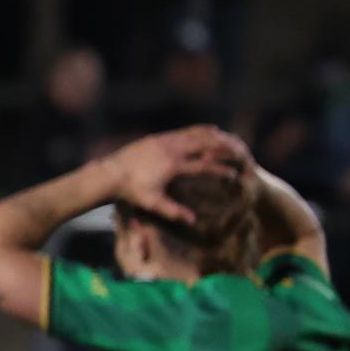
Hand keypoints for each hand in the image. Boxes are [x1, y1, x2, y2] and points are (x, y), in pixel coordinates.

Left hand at [104, 125, 247, 222]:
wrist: (110, 174)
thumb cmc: (131, 191)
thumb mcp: (152, 203)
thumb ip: (173, 211)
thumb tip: (193, 220)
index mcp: (173, 166)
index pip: (204, 166)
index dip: (220, 170)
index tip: (234, 175)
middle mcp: (172, 149)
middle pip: (205, 145)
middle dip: (224, 147)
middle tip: (240, 150)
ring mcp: (166, 141)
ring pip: (196, 134)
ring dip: (214, 136)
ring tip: (229, 138)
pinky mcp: (159, 137)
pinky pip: (185, 131)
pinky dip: (200, 130)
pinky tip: (209, 130)